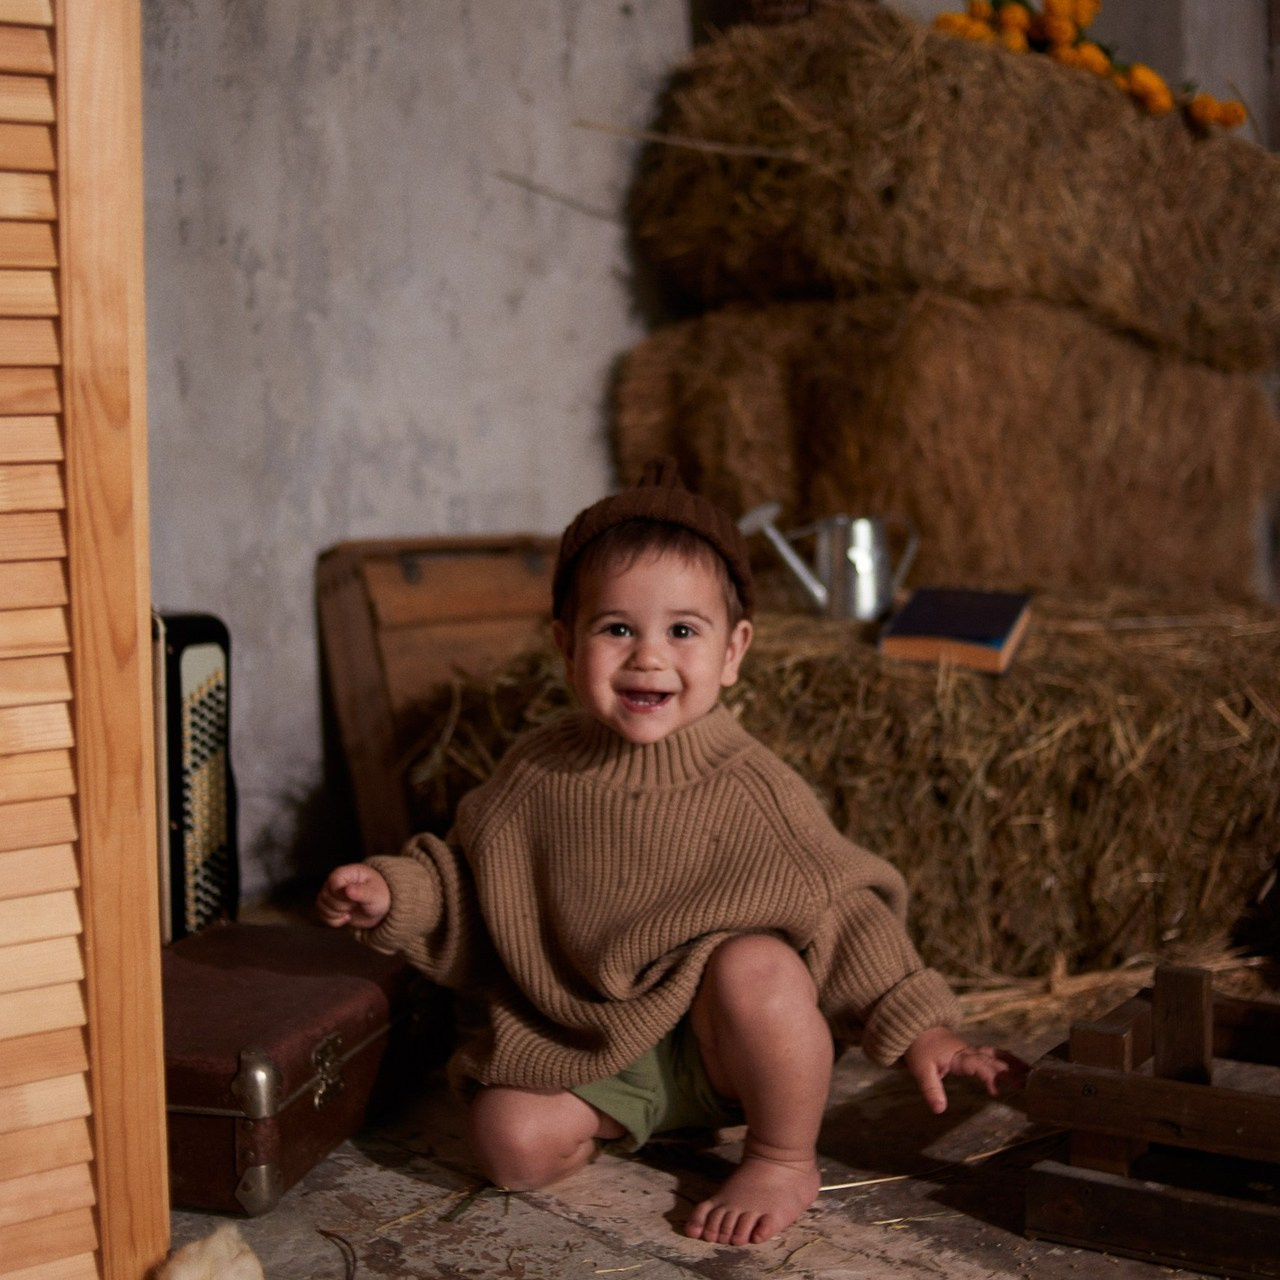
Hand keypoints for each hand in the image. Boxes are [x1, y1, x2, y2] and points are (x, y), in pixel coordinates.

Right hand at [315, 864, 390, 929]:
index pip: (333, 882)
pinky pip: (322, 915)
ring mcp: (329, 893)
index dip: (342, 895)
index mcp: (345, 873)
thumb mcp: (375, 894)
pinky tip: (346, 917)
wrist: (378, 907)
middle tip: (356, 904)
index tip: (355, 899)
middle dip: (342, 906)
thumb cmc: (379, 895)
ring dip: (338, 914)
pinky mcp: (328, 905)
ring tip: (351, 910)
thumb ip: (362, 892)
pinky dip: (334, 921)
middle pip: (327, 897)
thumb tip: (347, 890)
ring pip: (322, 907)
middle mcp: (334, 881)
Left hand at [904, 1026, 1027, 1114]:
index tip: (996, 1090)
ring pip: (996, 1055)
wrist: (918, 1027)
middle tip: (1027, 1084)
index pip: (978, 1066)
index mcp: (959, 1057)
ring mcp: (972, 1050)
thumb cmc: (920, 1050)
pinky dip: (1007, 1059)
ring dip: (1013, 1063)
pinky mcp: (973, 1051)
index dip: (988, 1077)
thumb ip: (931, 1089)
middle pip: (993, 1061)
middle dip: (1009, 1072)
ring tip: (1031, 1073)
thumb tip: (939, 1110)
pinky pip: (993, 1053)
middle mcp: (969, 1052)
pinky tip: (1019, 1066)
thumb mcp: (921, 1070)